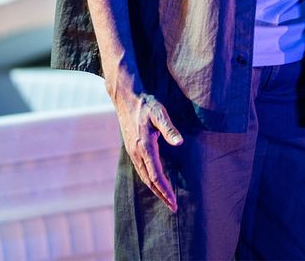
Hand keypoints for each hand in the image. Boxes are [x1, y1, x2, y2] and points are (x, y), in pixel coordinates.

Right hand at [114, 90, 183, 211]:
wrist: (125, 97)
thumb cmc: (145, 103)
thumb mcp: (159, 112)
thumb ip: (169, 128)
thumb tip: (179, 143)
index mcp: (144, 146)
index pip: (156, 175)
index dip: (165, 190)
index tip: (174, 202)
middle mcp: (137, 152)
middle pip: (149, 181)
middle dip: (161, 195)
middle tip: (173, 207)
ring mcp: (132, 151)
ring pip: (144, 177)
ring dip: (155, 190)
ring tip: (166, 199)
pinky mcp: (131, 148)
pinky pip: (141, 170)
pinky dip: (149, 180)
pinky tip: (154, 182)